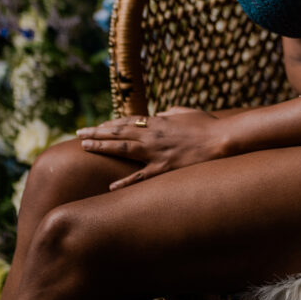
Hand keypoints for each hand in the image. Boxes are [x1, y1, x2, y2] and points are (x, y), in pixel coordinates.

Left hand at [76, 107, 224, 189]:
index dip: (110, 123)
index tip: (96, 126)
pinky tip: (111, 187)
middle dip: (97, 132)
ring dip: (102, 147)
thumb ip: (170, 112)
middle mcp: (152, 135)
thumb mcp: (186, 112)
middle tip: (79, 134)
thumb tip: (161, 113)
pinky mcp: (164, 168)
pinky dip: (126, 182)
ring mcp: (157, 152)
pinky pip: (141, 177)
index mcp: (158, 121)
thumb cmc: (206, 124)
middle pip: (119, 132)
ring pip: (123, 148)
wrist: (221, 139)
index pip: (127, 121)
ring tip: (85, 147)